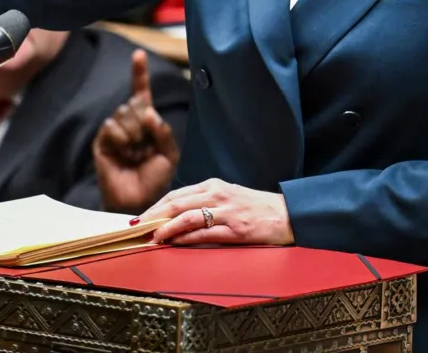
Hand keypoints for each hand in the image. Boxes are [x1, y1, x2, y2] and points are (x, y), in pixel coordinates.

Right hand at [94, 50, 179, 213]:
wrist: (139, 201)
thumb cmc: (155, 179)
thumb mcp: (169, 154)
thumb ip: (163, 131)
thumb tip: (148, 111)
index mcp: (146, 121)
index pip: (140, 92)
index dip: (139, 73)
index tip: (138, 53)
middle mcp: (128, 122)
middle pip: (135, 104)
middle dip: (145, 125)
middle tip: (146, 149)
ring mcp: (114, 131)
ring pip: (124, 114)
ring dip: (135, 136)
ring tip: (136, 155)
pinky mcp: (101, 142)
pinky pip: (111, 127)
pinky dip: (122, 140)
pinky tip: (125, 155)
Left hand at [139, 178, 293, 245]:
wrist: (288, 214)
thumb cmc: (257, 208)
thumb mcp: (228, 198)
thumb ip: (204, 204)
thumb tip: (176, 218)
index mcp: (214, 186)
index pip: (177, 194)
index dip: (156, 206)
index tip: (141, 216)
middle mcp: (218, 195)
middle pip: (176, 203)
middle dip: (154, 215)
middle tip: (138, 227)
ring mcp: (227, 212)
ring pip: (187, 217)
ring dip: (166, 227)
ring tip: (152, 236)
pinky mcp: (236, 229)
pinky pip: (205, 233)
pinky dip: (186, 238)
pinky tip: (175, 242)